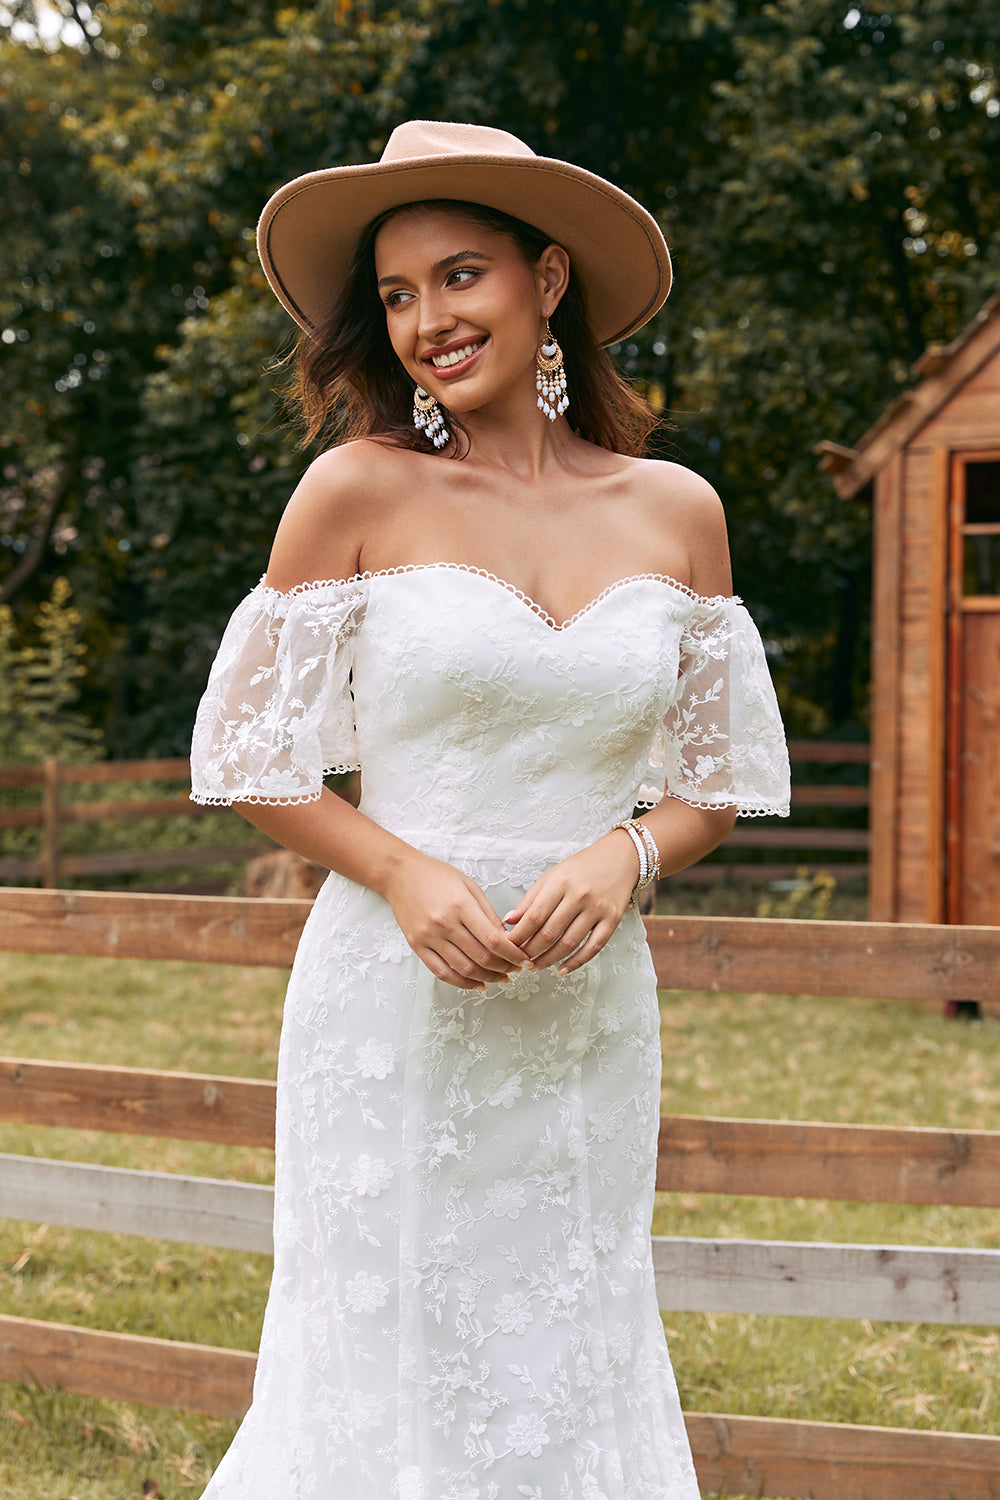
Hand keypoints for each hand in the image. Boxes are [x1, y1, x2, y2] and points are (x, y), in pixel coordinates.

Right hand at [383, 853, 529, 990]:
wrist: (399, 874)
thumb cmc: (436, 875)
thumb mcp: (469, 886)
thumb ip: (488, 913)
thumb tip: (506, 939)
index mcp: (460, 905)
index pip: (493, 940)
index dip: (512, 955)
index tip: (524, 961)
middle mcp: (444, 924)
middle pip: (481, 957)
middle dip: (504, 968)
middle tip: (516, 970)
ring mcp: (428, 937)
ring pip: (464, 969)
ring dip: (487, 978)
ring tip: (501, 978)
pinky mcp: (417, 946)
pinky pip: (442, 972)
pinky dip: (462, 983)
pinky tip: (478, 984)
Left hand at [501, 830, 639, 976]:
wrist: (620, 857)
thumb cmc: (582, 866)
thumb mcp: (553, 875)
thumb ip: (531, 899)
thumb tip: (509, 921)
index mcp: (560, 882)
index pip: (534, 916)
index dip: (519, 935)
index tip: (508, 946)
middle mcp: (579, 895)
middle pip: (550, 933)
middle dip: (530, 951)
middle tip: (519, 959)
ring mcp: (597, 909)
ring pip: (569, 943)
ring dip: (548, 960)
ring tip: (535, 966)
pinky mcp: (612, 920)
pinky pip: (593, 948)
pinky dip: (576, 963)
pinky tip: (562, 971)